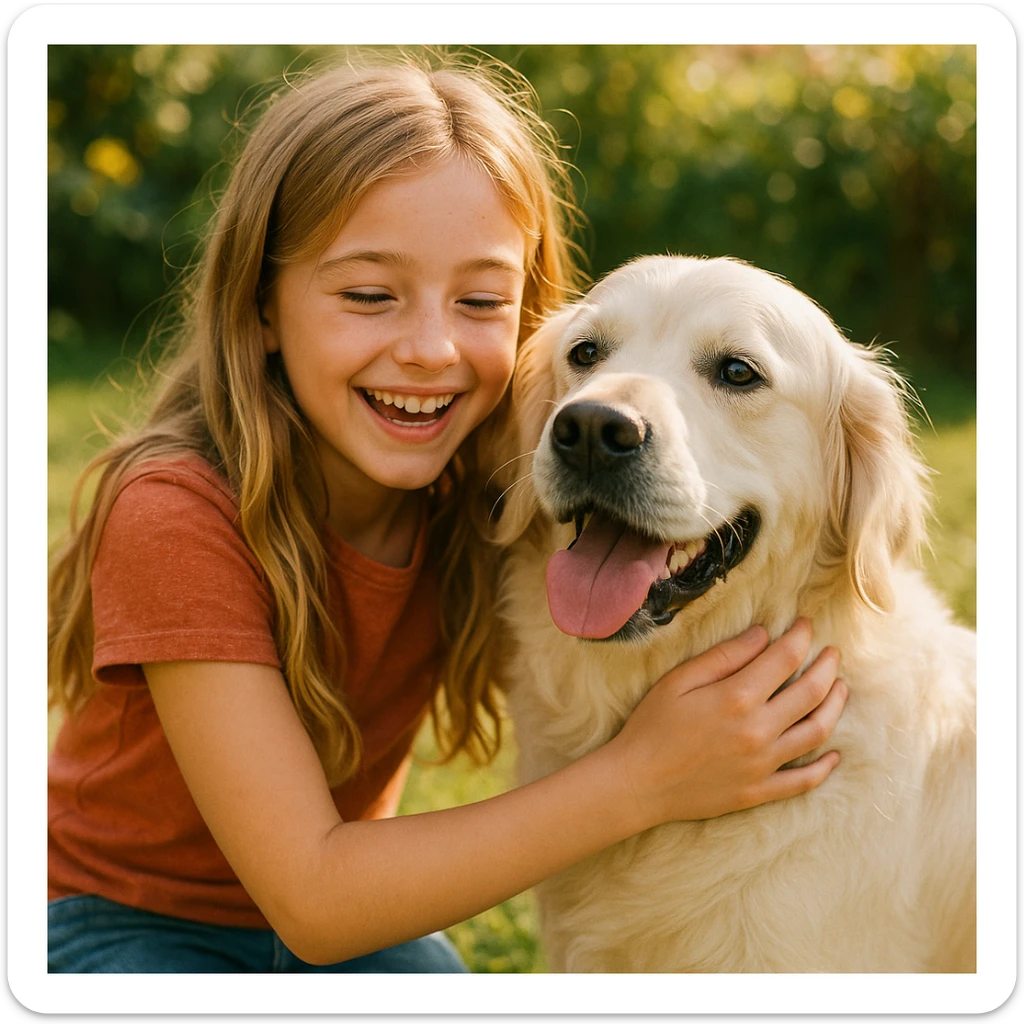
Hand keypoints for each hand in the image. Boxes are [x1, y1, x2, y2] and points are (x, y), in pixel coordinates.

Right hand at [606, 619, 846, 830]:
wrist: (637, 783)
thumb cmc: (652, 726)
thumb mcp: (679, 680)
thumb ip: (724, 657)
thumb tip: (763, 635)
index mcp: (737, 698)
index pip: (785, 659)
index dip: (801, 637)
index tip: (806, 625)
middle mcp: (758, 731)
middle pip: (810, 693)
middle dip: (827, 667)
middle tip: (833, 652)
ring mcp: (762, 765)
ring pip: (817, 732)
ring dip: (835, 707)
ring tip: (840, 689)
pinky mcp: (759, 792)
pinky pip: (803, 781)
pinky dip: (824, 767)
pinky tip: (834, 754)